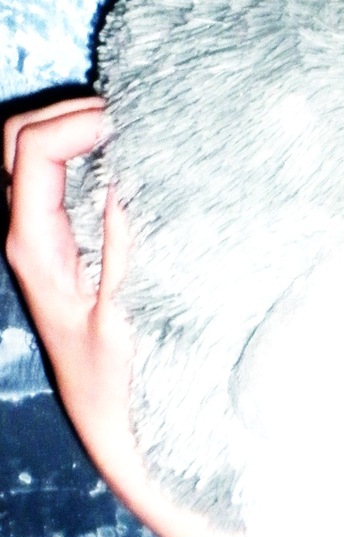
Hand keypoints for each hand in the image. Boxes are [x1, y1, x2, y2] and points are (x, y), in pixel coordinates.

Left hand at [3, 95, 153, 513]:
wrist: (114, 424)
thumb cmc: (119, 383)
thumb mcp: (123, 319)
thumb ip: (121, 252)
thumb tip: (124, 186)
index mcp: (32, 246)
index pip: (32, 153)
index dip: (75, 122)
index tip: (130, 123)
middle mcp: (28, 234)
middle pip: (18, 140)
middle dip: (66, 112)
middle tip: (128, 114)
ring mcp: (44, 237)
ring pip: (33, 154)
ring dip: (75, 130)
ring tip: (133, 129)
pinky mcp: (67, 245)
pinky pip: (61, 180)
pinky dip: (88, 155)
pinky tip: (130, 159)